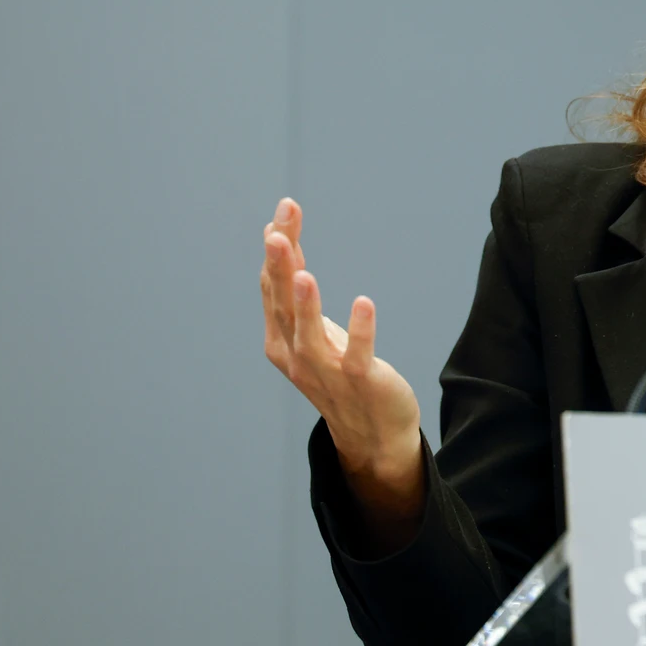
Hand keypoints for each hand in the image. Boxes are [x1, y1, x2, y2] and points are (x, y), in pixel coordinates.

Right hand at [260, 198, 425, 537]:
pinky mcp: (361, 381)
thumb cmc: (341, 373)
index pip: (273, 288)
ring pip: (310, 335)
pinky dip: (360, 330)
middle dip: (281, 268)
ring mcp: (327, 371)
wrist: (372, 433)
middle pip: (284, 306)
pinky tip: (364, 302)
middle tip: (278, 230)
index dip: (277, 252)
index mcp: (281, 340)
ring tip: (303, 272)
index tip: (284, 213)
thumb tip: (281, 239)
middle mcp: (296, 356)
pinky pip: (357, 355)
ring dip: (306, 304)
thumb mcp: (314, 330)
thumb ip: (296, 290)